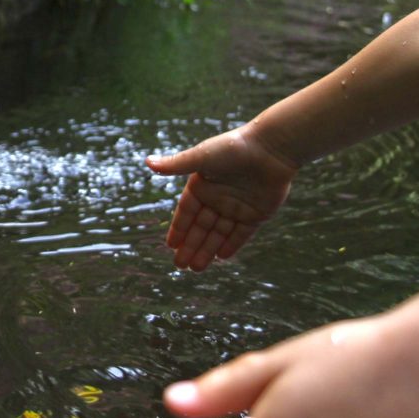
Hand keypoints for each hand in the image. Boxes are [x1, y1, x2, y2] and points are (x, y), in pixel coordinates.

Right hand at [146, 125, 297, 269]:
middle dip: (191, 246)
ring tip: (196, 269)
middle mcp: (218, 197)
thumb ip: (176, 165)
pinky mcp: (257, 213)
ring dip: (208, 250)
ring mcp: (237, 206)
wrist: (271, 148)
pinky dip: (232, 245)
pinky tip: (221, 258)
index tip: (170, 245)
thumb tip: (147, 162)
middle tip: (180, 266)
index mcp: (202, 185)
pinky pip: (241, 233)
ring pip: (219, 234)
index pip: (187, 212)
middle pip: (201, 227)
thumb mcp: (201, 157)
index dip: (179, 229)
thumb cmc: (233, 148)